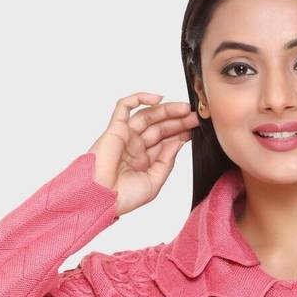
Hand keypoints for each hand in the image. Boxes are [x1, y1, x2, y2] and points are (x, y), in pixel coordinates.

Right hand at [87, 92, 199, 216]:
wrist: (102, 198)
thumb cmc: (124, 197)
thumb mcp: (154, 183)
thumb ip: (166, 163)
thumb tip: (178, 143)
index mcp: (144, 161)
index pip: (164, 141)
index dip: (179, 133)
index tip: (193, 130)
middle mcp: (135, 146)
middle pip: (159, 127)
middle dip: (178, 120)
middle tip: (194, 117)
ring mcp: (125, 136)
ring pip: (147, 115)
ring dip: (166, 110)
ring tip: (184, 109)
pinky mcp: (115, 128)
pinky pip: (124, 106)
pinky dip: (139, 98)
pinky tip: (157, 98)